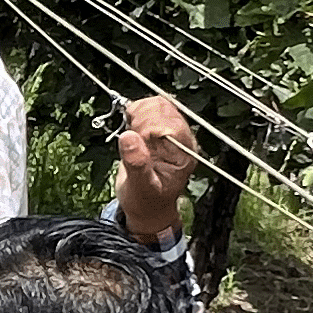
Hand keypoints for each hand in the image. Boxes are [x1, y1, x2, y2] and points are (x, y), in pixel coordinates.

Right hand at [113, 92, 200, 248]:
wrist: (149, 208)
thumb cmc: (148, 202)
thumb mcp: (140, 188)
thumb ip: (136, 164)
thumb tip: (128, 137)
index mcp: (184, 153)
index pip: (168, 122)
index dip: (146, 125)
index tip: (132, 137)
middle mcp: (183, 139)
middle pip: (164, 107)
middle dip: (141, 118)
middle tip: (131, 137)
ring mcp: (173, 132)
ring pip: (158, 103)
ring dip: (139, 113)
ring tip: (132, 133)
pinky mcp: (162, 128)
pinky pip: (152, 107)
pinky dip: (137, 112)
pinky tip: (133, 128)